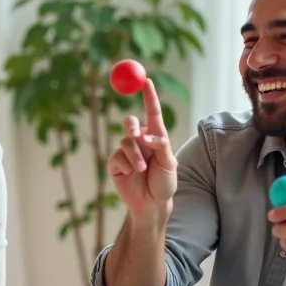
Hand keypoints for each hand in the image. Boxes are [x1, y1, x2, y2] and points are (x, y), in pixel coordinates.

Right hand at [108, 80, 176, 214]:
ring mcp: (127, 151)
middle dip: (132, 126)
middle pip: (131, 122)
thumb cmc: (165, 183)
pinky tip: (131, 174)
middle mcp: (140, 140)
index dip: (149, 95)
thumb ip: (160, 145)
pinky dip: (125, 164)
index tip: (146, 80)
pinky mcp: (116, 163)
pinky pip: (116, 156)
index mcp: (156, 136)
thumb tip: (146, 135)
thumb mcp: (169, 163)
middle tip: (136, 133)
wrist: (151, 204)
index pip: (152, 112)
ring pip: (125, 141)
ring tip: (142, 170)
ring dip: (134, 155)